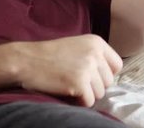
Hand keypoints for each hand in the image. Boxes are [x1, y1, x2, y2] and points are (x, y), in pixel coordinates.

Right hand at [3, 34, 122, 106]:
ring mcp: (88, 68)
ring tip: (69, 85)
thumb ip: (95, 56)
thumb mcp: (77, 46)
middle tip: (75, 82)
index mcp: (97, 42)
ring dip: (86, 94)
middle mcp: (95, 53)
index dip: (105, 75)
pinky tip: (66, 92)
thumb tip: (111, 76)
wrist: (26, 60)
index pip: (117, 65)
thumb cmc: (49, 56)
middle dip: (94, 86)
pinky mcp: (79, 83)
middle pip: (109, 82)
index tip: (92, 77)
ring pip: (100, 93)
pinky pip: (89, 101)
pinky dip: (79, 102)